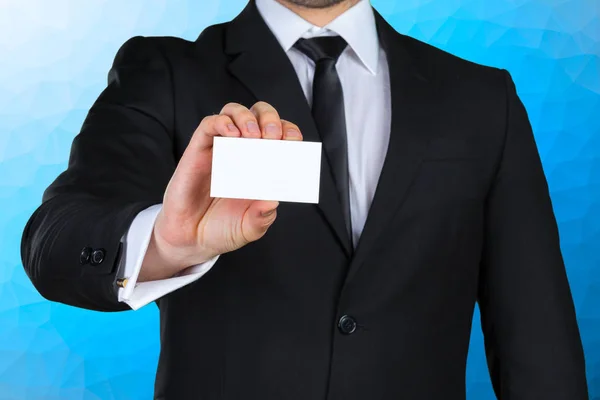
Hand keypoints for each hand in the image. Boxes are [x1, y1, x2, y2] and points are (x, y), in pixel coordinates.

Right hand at [138, 102, 302, 280]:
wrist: (191, 239)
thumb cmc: (222, 229)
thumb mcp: (250, 228)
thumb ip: (263, 217)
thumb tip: (273, 201)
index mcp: (261, 166)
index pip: (279, 136)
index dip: (289, 132)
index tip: (293, 141)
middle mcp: (242, 152)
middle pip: (260, 116)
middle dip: (271, 119)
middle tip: (272, 137)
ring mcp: (220, 149)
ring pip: (234, 112)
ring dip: (247, 117)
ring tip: (254, 135)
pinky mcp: (198, 150)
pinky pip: (209, 124)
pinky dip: (222, 122)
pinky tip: (232, 134)